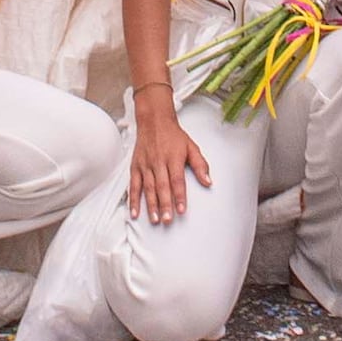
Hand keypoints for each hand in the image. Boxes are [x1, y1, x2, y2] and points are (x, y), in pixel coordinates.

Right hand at [124, 94, 208, 222]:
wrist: (154, 120)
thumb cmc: (174, 135)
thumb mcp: (192, 147)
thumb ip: (200, 165)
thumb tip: (208, 182)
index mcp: (174, 158)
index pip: (177, 180)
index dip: (179, 196)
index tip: (181, 210)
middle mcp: (158, 162)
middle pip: (162, 186)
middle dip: (164, 204)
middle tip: (167, 220)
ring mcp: (146, 165)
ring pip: (148, 188)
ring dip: (151, 205)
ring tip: (155, 219)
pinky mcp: (135, 166)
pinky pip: (134, 185)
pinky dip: (133, 199)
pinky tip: (134, 212)